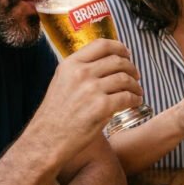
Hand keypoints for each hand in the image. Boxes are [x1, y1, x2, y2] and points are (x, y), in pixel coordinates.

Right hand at [33, 39, 143, 157]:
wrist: (47, 140)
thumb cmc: (55, 115)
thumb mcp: (62, 82)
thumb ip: (80, 70)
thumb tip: (107, 63)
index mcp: (70, 64)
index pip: (102, 44)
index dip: (120, 47)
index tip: (127, 54)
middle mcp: (81, 73)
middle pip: (117, 61)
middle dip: (131, 68)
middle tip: (135, 76)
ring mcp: (91, 89)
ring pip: (125, 79)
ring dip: (135, 86)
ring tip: (137, 92)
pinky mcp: (101, 107)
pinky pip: (127, 97)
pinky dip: (135, 99)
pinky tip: (135, 102)